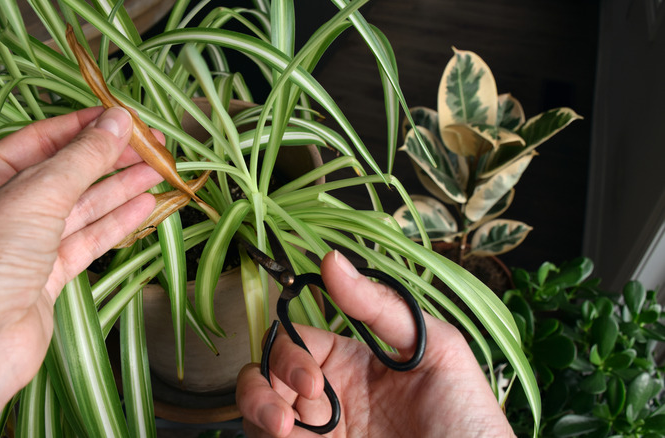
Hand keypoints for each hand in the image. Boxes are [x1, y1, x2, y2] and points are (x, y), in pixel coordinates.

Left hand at [0, 107, 162, 436]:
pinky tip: (144, 207)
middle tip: (153, 147)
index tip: (125, 117)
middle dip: (110, 159)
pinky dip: (116, 224)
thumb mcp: (36, 195)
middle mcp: (4, 209)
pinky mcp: (47, 278)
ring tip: (159, 172)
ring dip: (120, 189)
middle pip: (67, 174)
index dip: (85, 126)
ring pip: (82, 209)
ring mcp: (27, 245)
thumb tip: (117, 121)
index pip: (43, 140)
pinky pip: (87, 241)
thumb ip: (82, 158)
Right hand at [236, 250, 514, 436]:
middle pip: (266, 373)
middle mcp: (327, 396)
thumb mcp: (436, 350)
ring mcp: (319, 432)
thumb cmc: (470, 421)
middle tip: (294, 411)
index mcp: (351, 362)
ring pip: (257, 409)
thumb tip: (331, 259)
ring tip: (283, 430)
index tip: (313, 379)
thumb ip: (381, 306)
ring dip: (256, 409)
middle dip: (263, 385)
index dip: (290, 352)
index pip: (296, 342)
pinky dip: (267, 434)